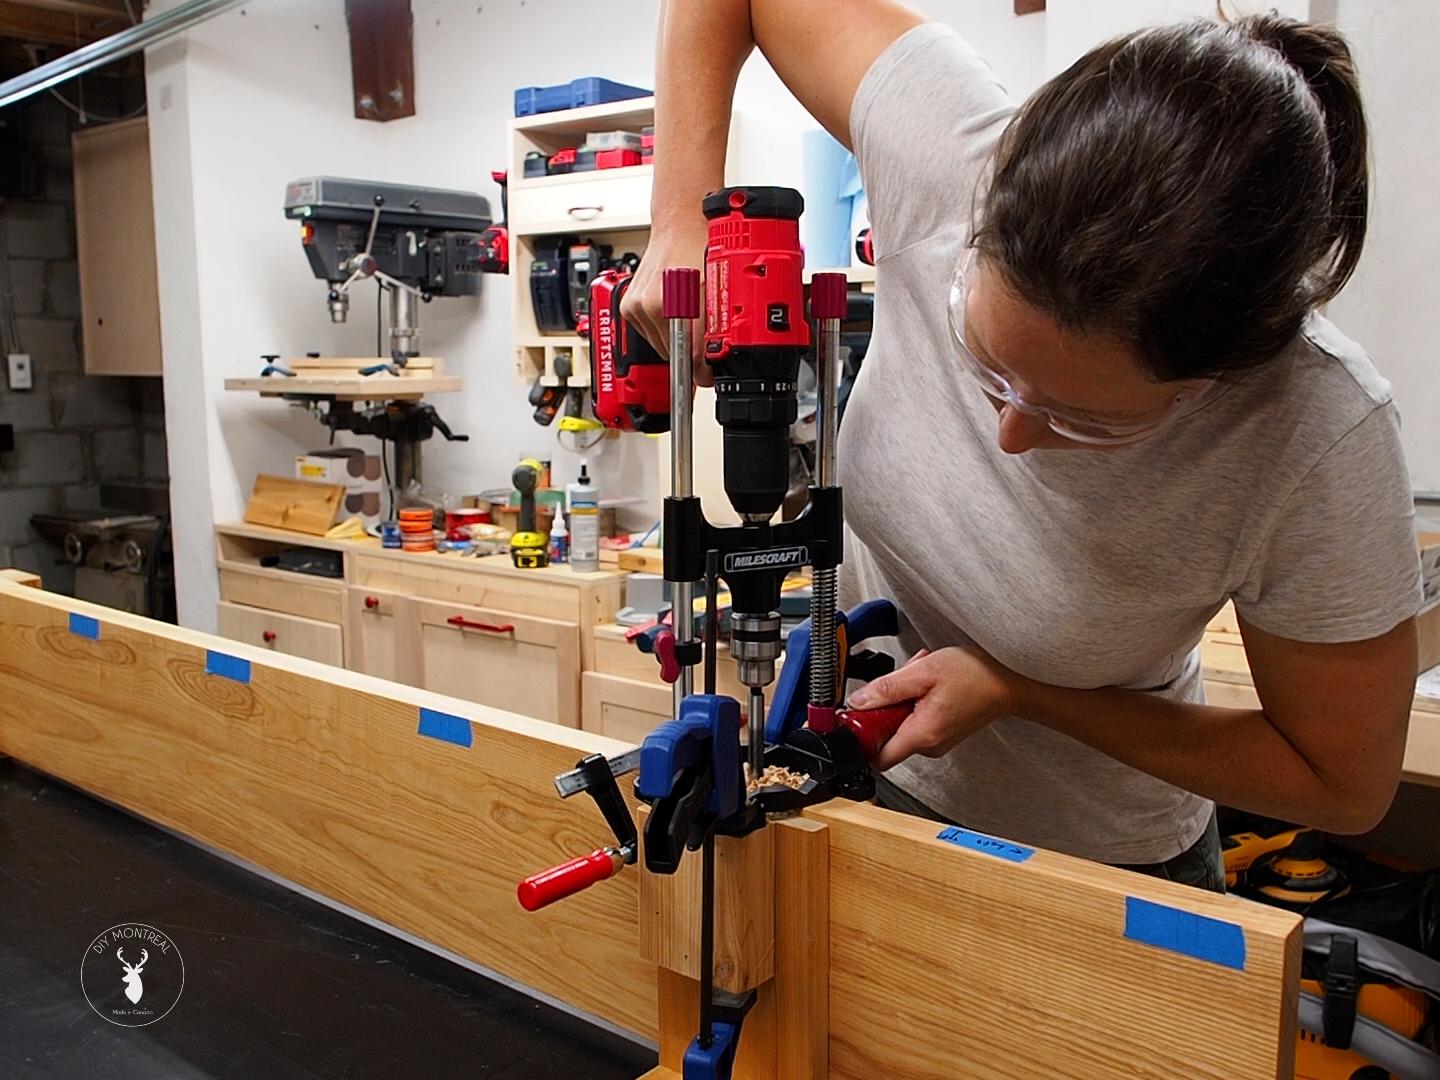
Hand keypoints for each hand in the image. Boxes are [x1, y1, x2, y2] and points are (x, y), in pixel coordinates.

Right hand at [620, 223, 713, 387]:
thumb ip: (716, 327)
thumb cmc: (698, 247)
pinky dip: (662, 329)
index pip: (688, 358)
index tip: (708, 374)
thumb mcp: (718, 289)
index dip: (702, 371)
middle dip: (690, 354)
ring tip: (689, 320)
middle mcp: (648, 307)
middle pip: (673, 355)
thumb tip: (717, 356)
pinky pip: (647, 332)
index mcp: (671, 305)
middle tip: (705, 343)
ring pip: (660, 345)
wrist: (678, 225)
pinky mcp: (628, 306)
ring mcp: (635, 307)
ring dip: (675, 341)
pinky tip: (673, 311)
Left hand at [847, 647, 1017, 771]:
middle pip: (887, 736)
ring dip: (904, 699)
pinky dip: (917, 701)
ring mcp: (937, 741)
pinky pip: (916, 721)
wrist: (1008, 683)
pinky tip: (930, 684)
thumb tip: (857, 702)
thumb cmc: (974, 675)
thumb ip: (886, 689)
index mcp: (922, 734)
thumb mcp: (922, 672)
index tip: (858, 717)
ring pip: (902, 724)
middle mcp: (930, 745)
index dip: (862, 739)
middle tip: (902, 683)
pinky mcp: (942, 734)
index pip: (877, 757)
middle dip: (887, 706)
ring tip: (921, 678)